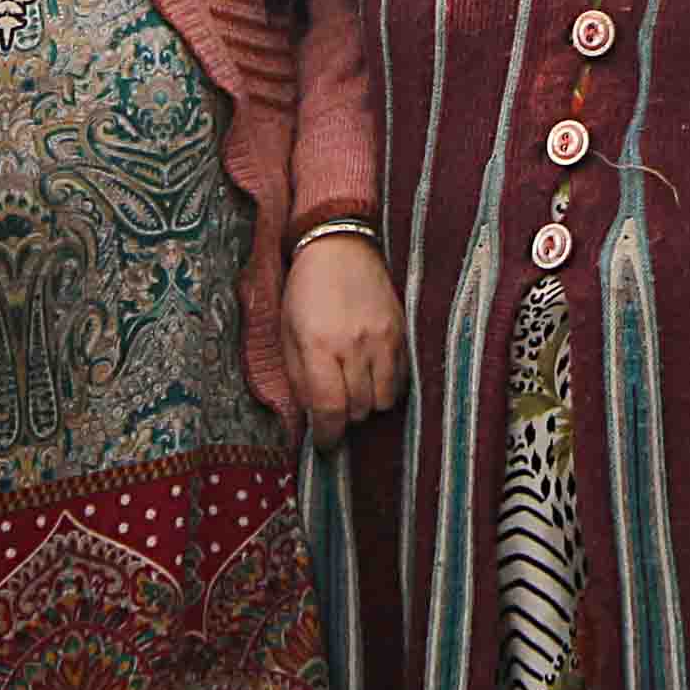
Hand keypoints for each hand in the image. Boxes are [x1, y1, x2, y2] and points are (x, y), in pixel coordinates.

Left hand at [279, 235, 405, 446]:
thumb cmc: (306, 290)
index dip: (327, 436)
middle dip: (344, 415)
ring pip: (383, 400)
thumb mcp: (287, 332)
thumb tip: (311, 416)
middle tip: (334, 404)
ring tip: (354, 386)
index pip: (329, 409)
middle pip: (358, 410)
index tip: (325, 443)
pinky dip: (386, 384)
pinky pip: (401, 379)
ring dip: (367, 402)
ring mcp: (383, 338)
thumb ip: (299, 377)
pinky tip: (372, 371)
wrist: (340, 246)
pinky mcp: (402, 332)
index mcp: (318, 344)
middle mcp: (354, 345)